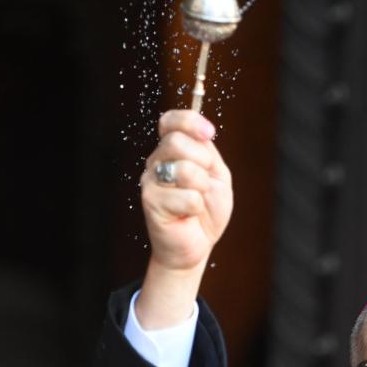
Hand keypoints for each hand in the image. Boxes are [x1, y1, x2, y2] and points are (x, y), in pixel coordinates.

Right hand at [137, 108, 233, 327]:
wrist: (197, 245)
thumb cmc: (206, 211)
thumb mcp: (216, 176)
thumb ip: (208, 152)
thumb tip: (203, 132)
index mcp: (171, 151)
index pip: (170, 121)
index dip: (189, 121)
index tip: (209, 132)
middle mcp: (156, 162)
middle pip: (177, 142)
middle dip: (203, 161)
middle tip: (205, 181)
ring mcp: (151, 182)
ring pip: (184, 169)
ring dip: (202, 187)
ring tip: (197, 200)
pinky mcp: (151, 203)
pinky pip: (188, 197)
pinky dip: (197, 207)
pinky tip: (188, 215)